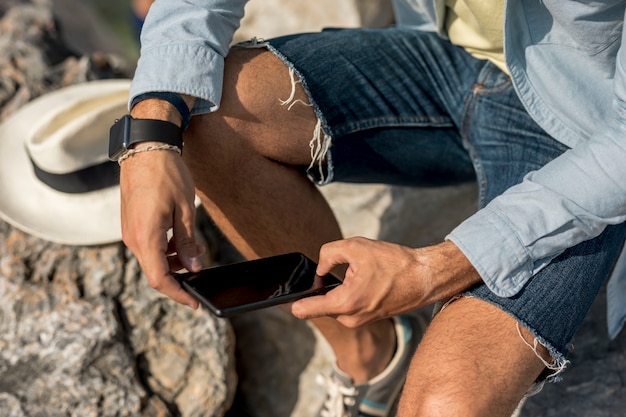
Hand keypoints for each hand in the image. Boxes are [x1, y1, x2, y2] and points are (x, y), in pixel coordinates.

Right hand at [120, 96, 201, 307]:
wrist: (145, 149)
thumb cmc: (167, 175)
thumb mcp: (185, 210)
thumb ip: (187, 242)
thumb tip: (193, 268)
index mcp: (146, 237)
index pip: (159, 279)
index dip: (178, 294)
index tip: (195, 302)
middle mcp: (133, 238)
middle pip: (155, 273)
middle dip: (179, 278)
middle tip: (201, 271)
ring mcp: (129, 232)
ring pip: (152, 260)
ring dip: (174, 262)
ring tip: (197, 249)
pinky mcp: (131, 224)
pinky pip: (148, 246)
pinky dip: (165, 250)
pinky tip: (182, 240)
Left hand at [289, 237, 479, 326]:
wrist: (425, 279)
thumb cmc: (394, 263)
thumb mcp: (356, 247)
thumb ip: (329, 253)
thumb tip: (320, 268)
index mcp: (345, 303)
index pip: (305, 310)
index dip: (291, 301)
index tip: (281, 295)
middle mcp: (349, 318)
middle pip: (320, 301)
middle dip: (322, 284)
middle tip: (336, 268)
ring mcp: (358, 320)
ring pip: (334, 301)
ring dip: (338, 287)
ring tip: (360, 272)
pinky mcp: (366, 317)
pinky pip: (346, 304)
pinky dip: (349, 291)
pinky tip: (365, 278)